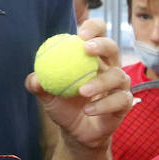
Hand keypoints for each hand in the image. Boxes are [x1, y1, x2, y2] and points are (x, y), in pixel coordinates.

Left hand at [25, 17, 130, 151]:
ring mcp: (119, 85)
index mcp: (92, 58)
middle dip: (102, 44)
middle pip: (112, 48)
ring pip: (118, 76)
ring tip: (82, 91)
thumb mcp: (47, 95)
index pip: (98, 34)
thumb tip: (33, 78)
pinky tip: (88, 110)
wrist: (75, 132)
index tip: (80, 34)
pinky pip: (120, 100)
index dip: (93, 28)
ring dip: (101, 82)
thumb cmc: (63, 106)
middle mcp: (109, 67)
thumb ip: (38, 85)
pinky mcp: (125, 103)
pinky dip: (104, 105)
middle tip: (86, 49)